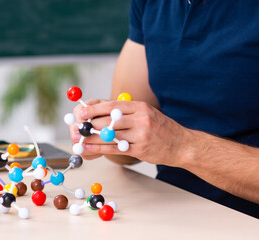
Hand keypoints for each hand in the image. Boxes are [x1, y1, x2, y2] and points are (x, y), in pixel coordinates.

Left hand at [71, 100, 191, 165]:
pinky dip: (100, 148)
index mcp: (141, 107)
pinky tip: (90, 148)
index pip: (113, 106)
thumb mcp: (146, 113)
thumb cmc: (160, 127)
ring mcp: (141, 136)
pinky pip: (116, 149)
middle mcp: (141, 120)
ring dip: (92, 137)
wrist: (181, 144)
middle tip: (77, 126)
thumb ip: (126, 112)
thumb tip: (100, 110)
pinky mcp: (141, 150)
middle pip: (109, 121)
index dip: (94, 108)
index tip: (81, 111)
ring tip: (79, 138)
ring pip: (110, 136)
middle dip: (90, 124)